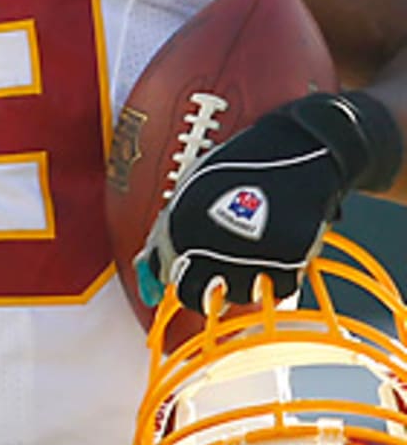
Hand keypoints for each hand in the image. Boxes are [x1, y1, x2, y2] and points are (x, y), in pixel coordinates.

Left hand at [137, 91, 401, 312]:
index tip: (184, 265)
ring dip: (241, 283)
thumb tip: (148, 288)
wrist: (294, 148)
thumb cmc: (238, 167)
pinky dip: (278, 276)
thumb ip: (164, 238)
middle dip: (200, 290)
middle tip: (214, 275)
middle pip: (193, 296)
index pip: (162, 270)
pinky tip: (275, 250)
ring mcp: (247, 255)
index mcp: (178, 225)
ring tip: (249, 252)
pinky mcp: (286, 259)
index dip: (173, 269)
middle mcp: (207, 245)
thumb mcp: (190, 191)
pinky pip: (278, 288)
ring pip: (237, 295)